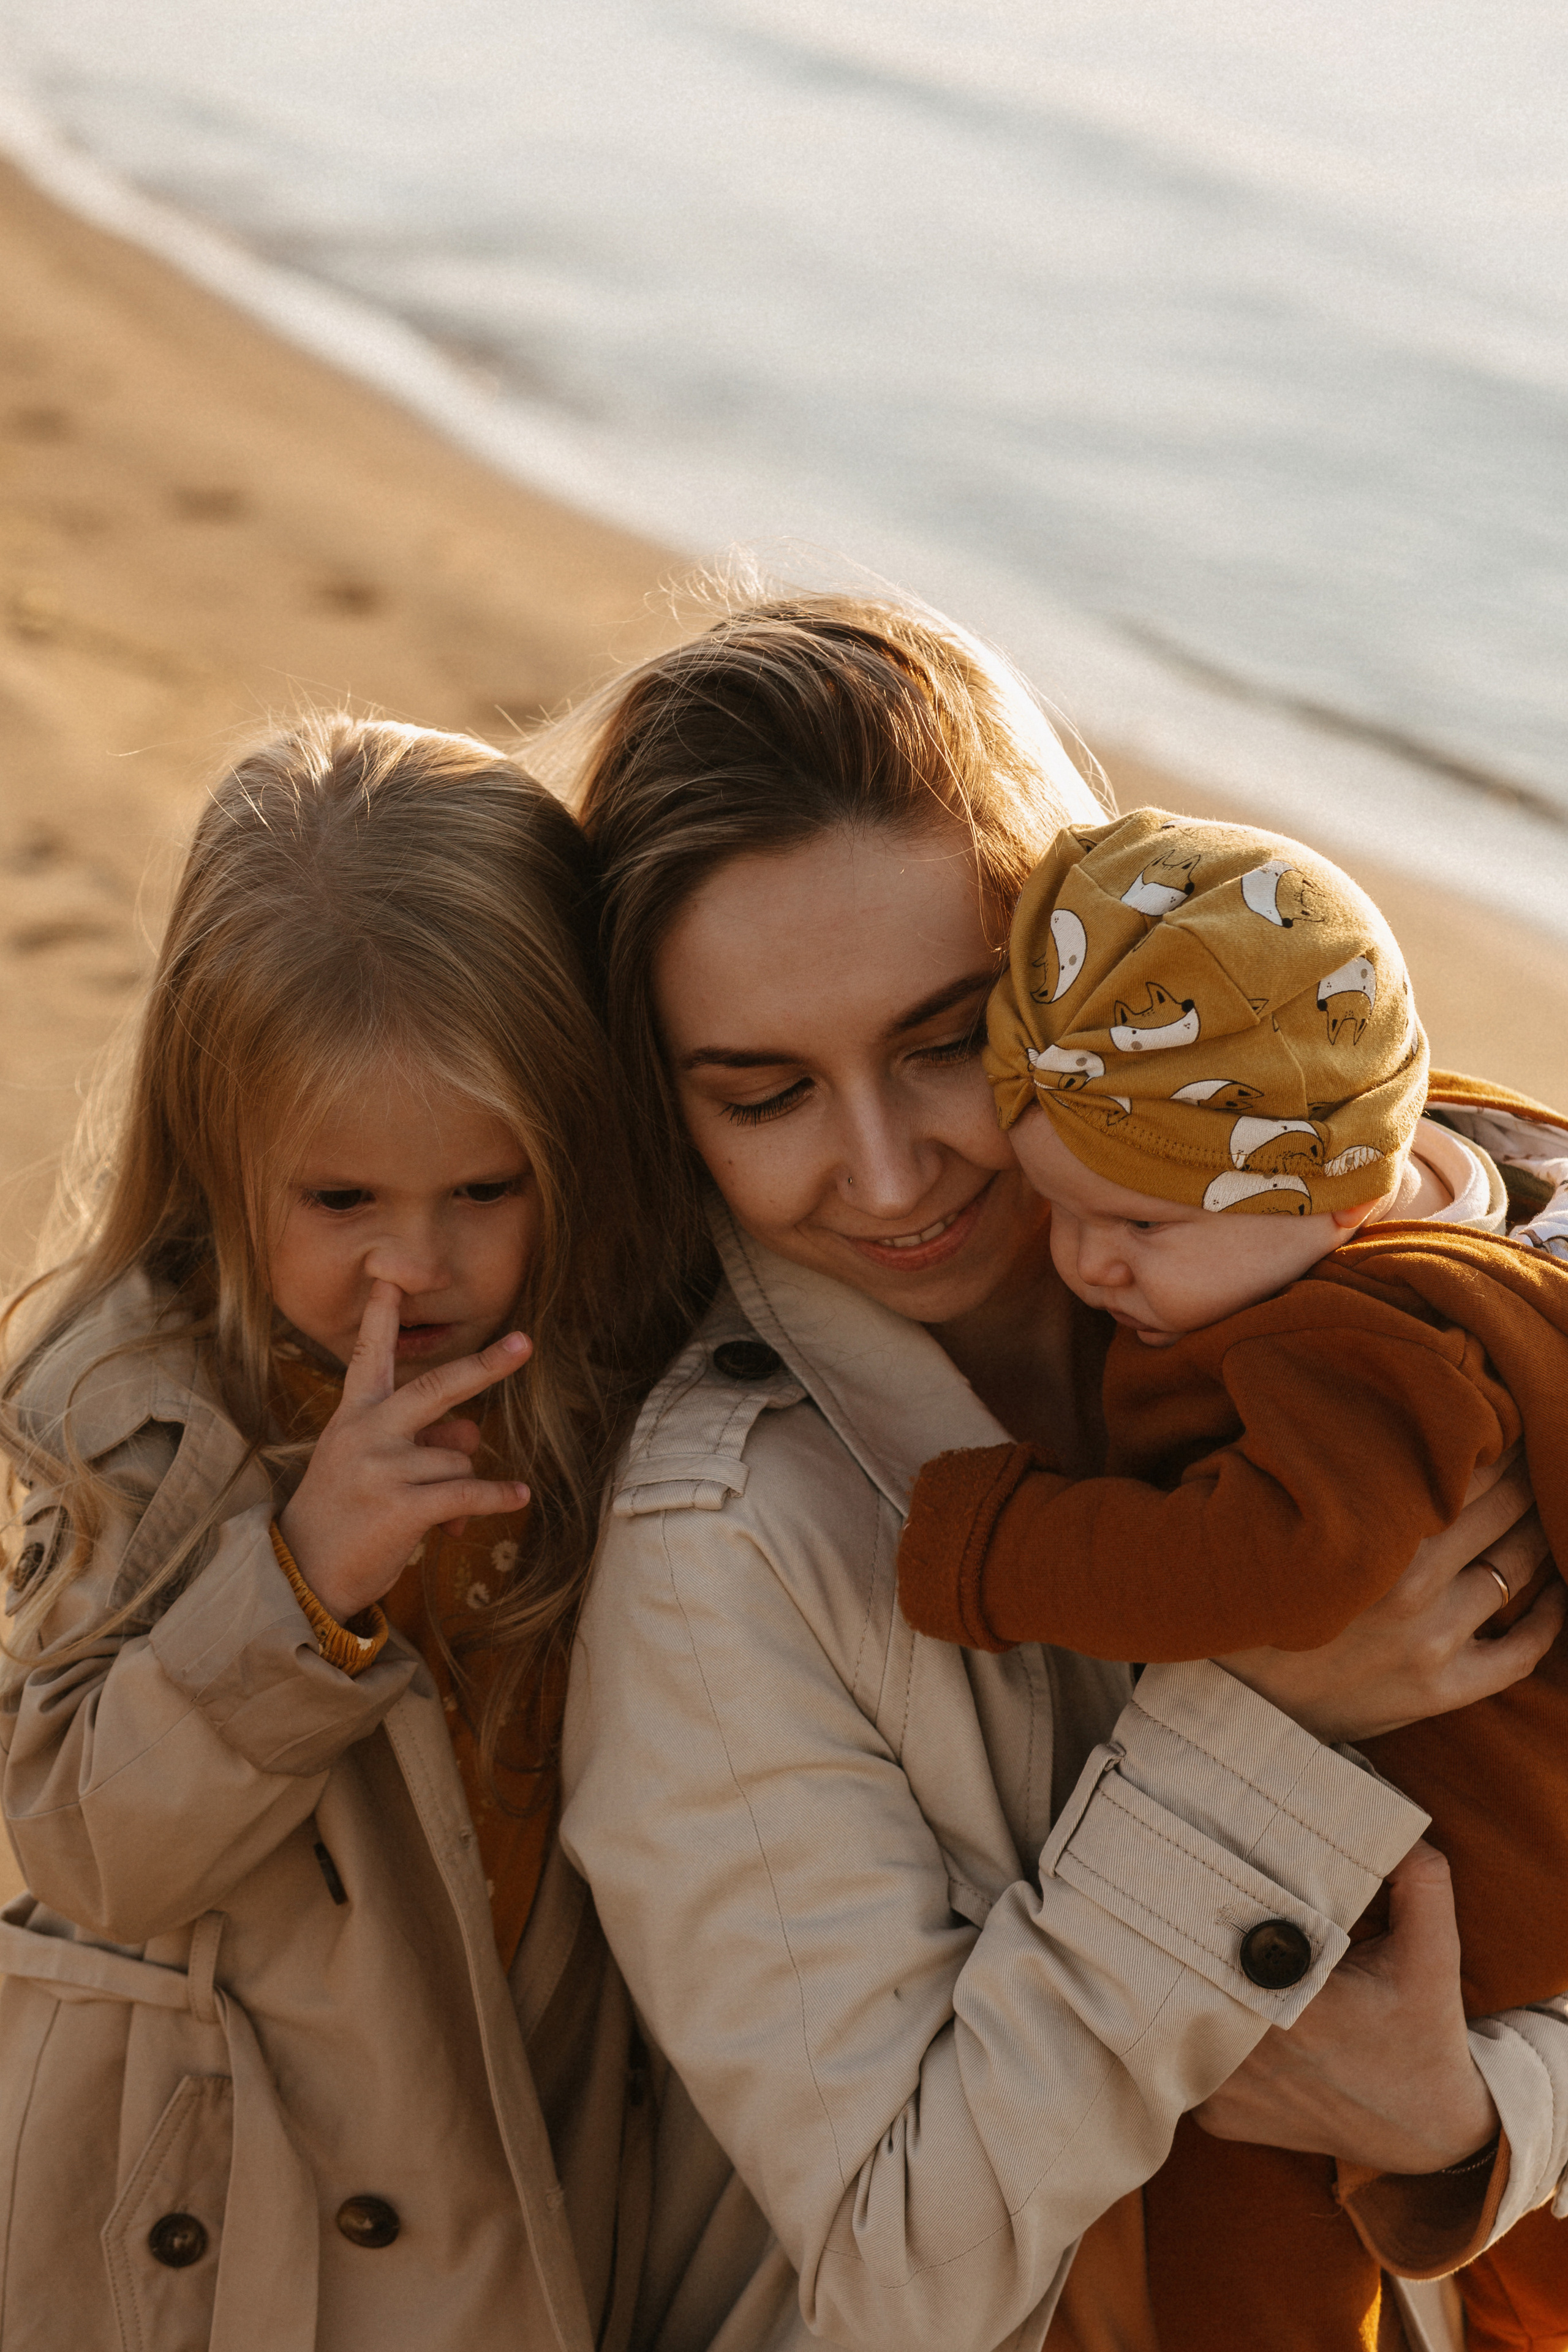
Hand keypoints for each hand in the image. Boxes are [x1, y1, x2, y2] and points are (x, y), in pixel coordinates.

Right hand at [279, 1282, 530, 1621]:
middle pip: (435, 1388)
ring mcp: (382, 1469)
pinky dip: (496, 1497)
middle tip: (524, 1343)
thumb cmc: (343, 1514)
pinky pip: (466, 1492)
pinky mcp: (401, 1507)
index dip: (381, 1319)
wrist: (303, 1573)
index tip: (390, 1279)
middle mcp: (366, 1434)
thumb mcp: (370, 1465)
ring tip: (442, 1513)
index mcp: (353, 1417)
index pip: (369, 1359)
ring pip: (458, 1457)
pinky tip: (518, 1497)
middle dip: (484, 1365)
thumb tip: (475, 1435)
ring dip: (463, 1485)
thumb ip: (421, 1439)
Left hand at [1194, 1843, 1496, 2172]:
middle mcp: (1252, 2055)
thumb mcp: (1434, 1951)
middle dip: (1190, 1937)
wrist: (1425, 2130)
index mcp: (1299, 2005)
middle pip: (1191, 1970)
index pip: (1225, 1934)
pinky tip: (1215, 2008)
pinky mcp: (1216, 2116)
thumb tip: (1388, 1818)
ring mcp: (1226, 2092)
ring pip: (1179, 2012)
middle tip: (1182, 1901)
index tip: (1202, 1871)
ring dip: (1187, 1982)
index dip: (1211, 1898)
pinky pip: (1185, 2055)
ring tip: (1194, 1951)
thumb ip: (1417, 1879)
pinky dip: (1196, 2030)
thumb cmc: (1425, 2030)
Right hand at [1218, 1453, 1561, 1743]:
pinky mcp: (1442, 1690)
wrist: (1230, 1701)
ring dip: (1540, 1534)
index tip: (1494, 1423)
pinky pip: (1522, 1652)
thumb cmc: (1248, 1598)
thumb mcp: (1267, 1520)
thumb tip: (1326, 1406)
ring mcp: (1434, 1641)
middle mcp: (1414, 1585)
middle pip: (1502, 1510)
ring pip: (1518, 1569)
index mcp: (1374, 1534)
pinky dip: (1550, 1618)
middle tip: (1533, 1455)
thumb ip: (1302, 1466)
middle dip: (1525, 1477)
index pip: (1460, 1468)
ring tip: (1546, 1512)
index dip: (1487, 1440)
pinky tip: (1559, 1595)